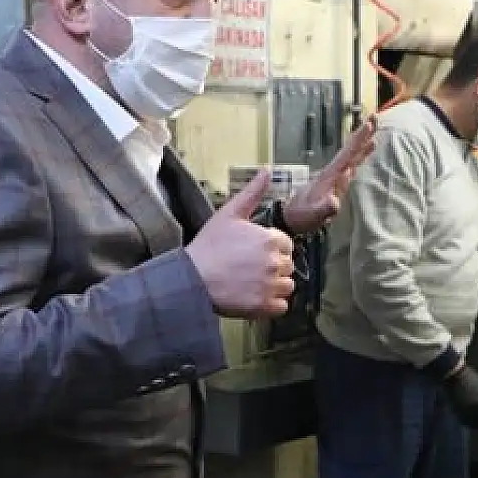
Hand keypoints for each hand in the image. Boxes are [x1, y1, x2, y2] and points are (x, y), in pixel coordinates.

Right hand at [186, 169, 294, 318]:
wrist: (190, 279)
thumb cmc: (208, 247)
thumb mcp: (229, 214)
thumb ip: (252, 193)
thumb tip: (267, 170)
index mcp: (271, 239)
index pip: (285, 245)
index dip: (270, 249)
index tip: (252, 253)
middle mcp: (274, 263)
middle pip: (287, 266)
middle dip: (272, 267)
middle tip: (248, 268)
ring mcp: (270, 286)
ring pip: (287, 286)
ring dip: (274, 286)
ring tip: (251, 283)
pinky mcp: (264, 307)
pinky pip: (281, 307)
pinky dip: (271, 305)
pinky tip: (253, 297)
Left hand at [282, 116, 376, 234]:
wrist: (291, 218)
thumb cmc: (303, 216)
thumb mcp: (314, 214)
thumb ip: (325, 208)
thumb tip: (335, 202)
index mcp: (329, 175)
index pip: (347, 154)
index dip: (358, 140)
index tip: (368, 124)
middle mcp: (332, 173)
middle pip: (350, 150)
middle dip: (362, 135)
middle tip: (374, 118)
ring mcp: (333, 177)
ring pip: (351, 156)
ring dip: (362, 144)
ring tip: (374, 134)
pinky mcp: (335, 183)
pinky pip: (350, 165)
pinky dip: (358, 157)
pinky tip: (363, 155)